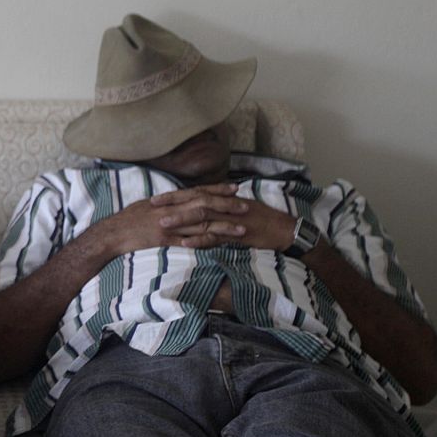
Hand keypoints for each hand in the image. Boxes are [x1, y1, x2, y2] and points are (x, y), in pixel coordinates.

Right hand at [87, 185, 238, 254]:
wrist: (112, 233)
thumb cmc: (127, 220)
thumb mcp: (148, 206)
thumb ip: (167, 204)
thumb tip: (179, 202)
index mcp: (168, 200)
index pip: (198, 191)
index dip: (218, 189)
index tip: (235, 187)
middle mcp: (172, 210)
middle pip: (204, 205)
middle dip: (227, 205)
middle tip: (246, 206)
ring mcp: (169, 225)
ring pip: (202, 223)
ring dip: (224, 226)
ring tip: (242, 228)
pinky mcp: (166, 241)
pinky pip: (190, 241)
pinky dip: (206, 242)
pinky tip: (221, 244)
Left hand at [155, 186, 295, 250]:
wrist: (285, 229)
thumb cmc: (260, 219)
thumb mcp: (236, 209)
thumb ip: (217, 208)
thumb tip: (198, 207)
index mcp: (223, 199)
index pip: (194, 194)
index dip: (174, 196)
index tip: (155, 198)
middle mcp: (225, 206)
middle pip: (194, 202)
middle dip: (172, 204)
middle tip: (151, 207)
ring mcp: (231, 220)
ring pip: (202, 218)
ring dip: (182, 221)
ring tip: (162, 224)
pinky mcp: (238, 235)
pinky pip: (217, 237)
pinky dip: (201, 240)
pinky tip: (185, 243)